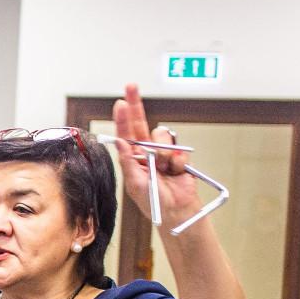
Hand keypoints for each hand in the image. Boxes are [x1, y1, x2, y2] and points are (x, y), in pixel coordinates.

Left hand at [112, 83, 199, 224]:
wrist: (177, 212)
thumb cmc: (152, 202)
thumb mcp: (136, 185)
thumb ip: (129, 163)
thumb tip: (120, 142)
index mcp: (131, 159)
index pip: (125, 134)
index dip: (123, 118)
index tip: (120, 102)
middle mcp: (145, 152)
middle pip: (140, 124)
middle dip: (135, 104)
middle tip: (131, 86)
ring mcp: (163, 153)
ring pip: (161, 136)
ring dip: (163, 151)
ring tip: (164, 169)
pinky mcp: (179, 157)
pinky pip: (179, 150)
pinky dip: (178, 161)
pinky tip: (176, 172)